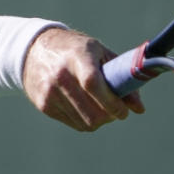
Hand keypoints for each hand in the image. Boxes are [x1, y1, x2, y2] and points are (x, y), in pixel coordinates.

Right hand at [22, 28, 144, 131]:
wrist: (34, 49)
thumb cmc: (75, 50)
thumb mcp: (99, 53)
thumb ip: (122, 77)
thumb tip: (139, 108)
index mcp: (77, 57)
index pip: (93, 84)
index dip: (112, 102)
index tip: (124, 111)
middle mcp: (60, 75)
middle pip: (92, 112)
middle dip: (110, 116)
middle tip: (117, 110)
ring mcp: (50, 92)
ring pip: (86, 123)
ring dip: (100, 120)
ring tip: (102, 108)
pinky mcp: (43, 105)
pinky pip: (74, 123)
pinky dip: (85, 120)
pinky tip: (86, 107)